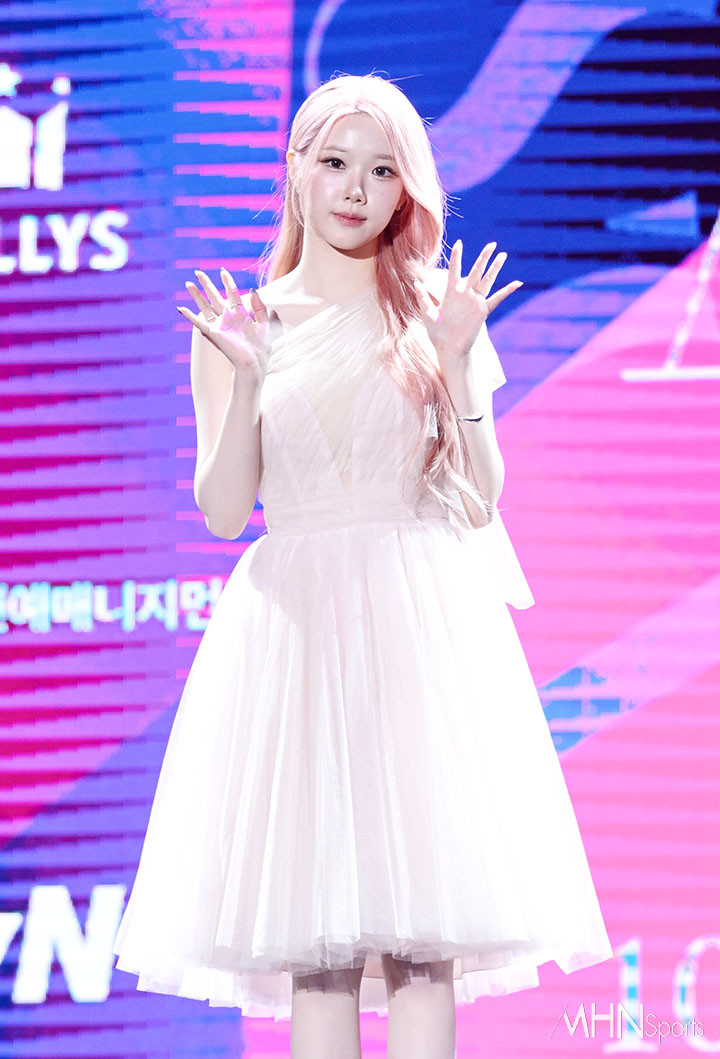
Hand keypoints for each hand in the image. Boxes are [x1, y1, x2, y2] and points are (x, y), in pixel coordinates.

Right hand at [178, 267, 272, 379]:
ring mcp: (220, 325)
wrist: (254, 362)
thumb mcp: (265, 323)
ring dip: (196, 295)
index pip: (232, 293)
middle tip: (198, 272)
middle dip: (206, 284)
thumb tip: (252, 289)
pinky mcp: (214, 333)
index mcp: (241, 314)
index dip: (227, 282)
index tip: (222, 271)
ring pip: (205, 306)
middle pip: (214, 296)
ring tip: (188, 283)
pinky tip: (181, 308)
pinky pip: (199, 322)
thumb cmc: (261, 347)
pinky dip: (190, 316)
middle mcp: (228, 318)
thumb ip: (260, 306)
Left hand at [414, 240, 522, 361]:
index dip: (457, 257)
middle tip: (492, 244)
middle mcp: (465, 294)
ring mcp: (475, 301)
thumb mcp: (427, 313)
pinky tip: (517, 283)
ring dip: (495, 268)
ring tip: (503, 254)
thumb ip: (423, 297)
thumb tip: (416, 282)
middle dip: (484, 257)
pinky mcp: (482, 310)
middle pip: (476, 271)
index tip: (459, 243)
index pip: (454, 270)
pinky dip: (507, 291)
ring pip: (487, 280)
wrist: (449, 348)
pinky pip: (497, 298)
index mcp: (451, 292)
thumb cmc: (437, 333)